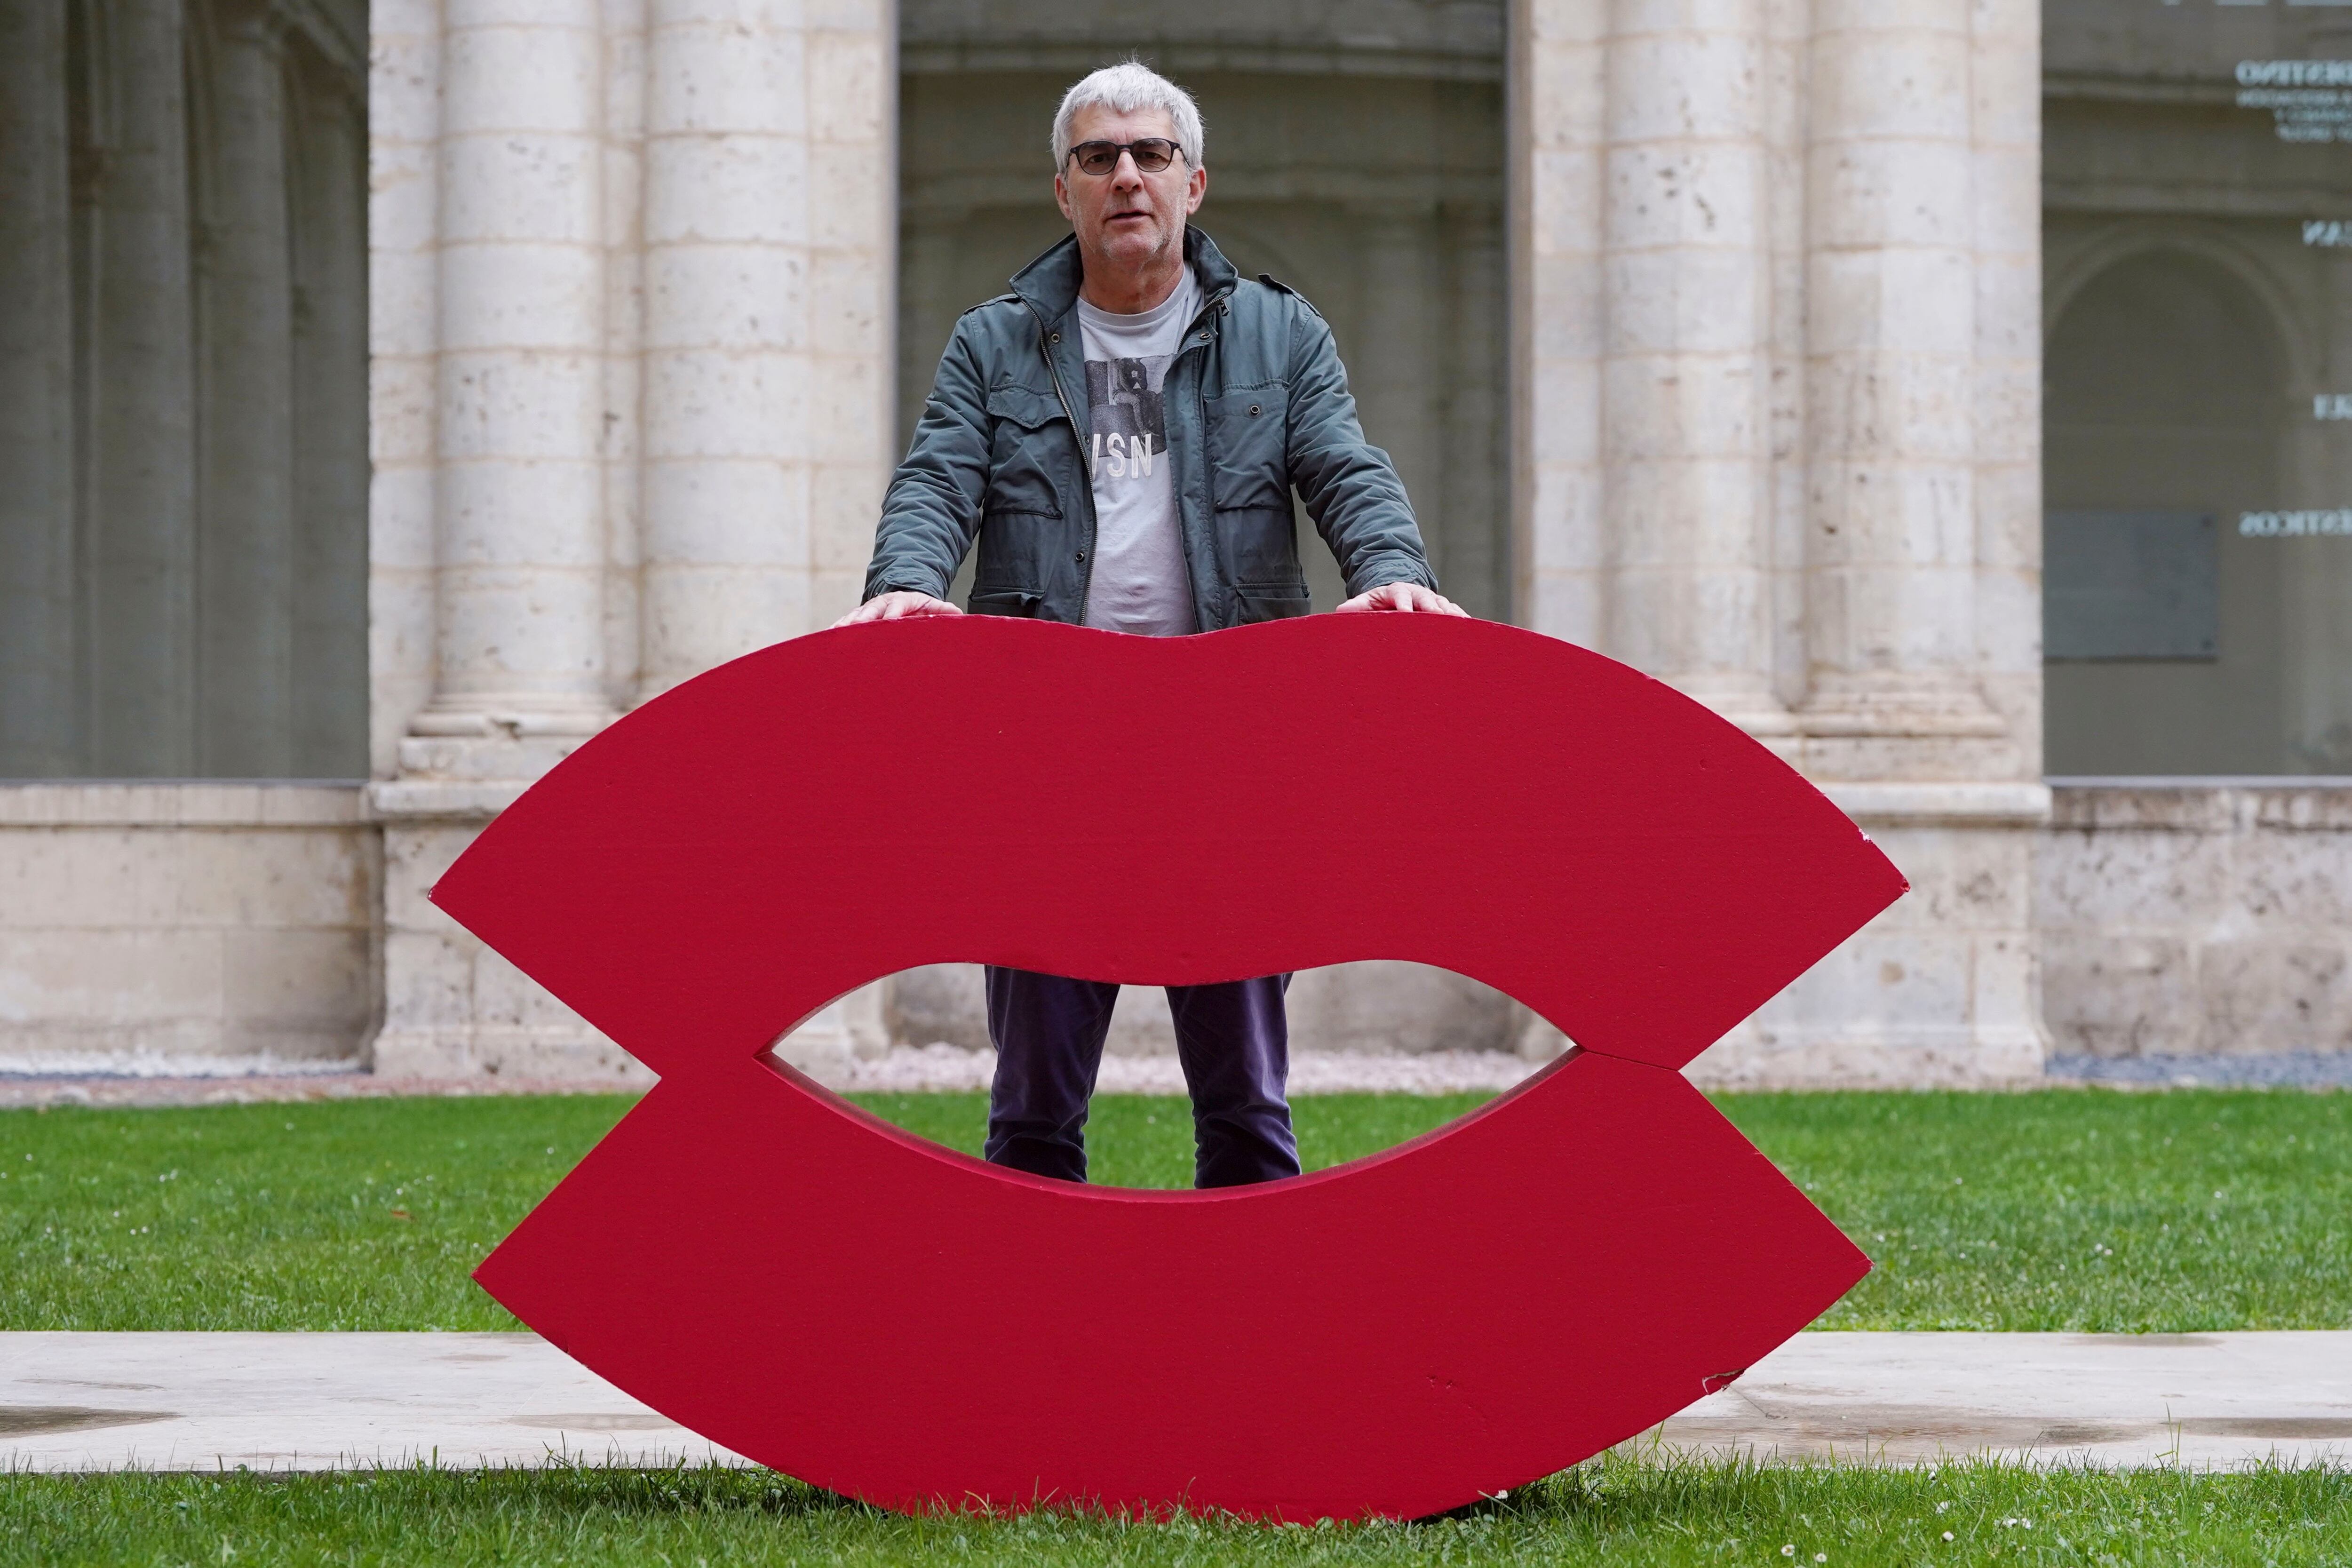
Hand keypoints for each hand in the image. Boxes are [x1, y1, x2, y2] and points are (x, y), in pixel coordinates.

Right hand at [831, 591, 963, 628]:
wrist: (903, 597)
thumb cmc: (919, 607)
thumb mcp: (933, 606)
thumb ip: (944, 610)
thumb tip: (957, 613)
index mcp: (900, 601)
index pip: (895, 609)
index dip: (891, 616)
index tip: (888, 624)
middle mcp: (881, 604)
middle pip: (870, 613)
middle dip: (862, 621)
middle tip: (854, 631)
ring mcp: (867, 610)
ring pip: (854, 617)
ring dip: (844, 625)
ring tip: (834, 634)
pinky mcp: (857, 618)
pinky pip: (845, 623)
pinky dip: (836, 629)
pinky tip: (827, 637)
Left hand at [1334, 582, 1468, 616]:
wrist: (1398, 592)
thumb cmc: (1379, 602)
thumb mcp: (1366, 602)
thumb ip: (1355, 607)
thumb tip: (1340, 611)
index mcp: (1398, 591)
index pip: (1401, 596)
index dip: (1404, 604)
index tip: (1406, 613)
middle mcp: (1418, 594)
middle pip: (1428, 600)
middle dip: (1434, 610)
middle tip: (1441, 620)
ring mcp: (1433, 600)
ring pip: (1444, 606)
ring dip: (1452, 616)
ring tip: (1461, 627)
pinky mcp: (1443, 608)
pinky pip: (1455, 613)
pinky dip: (1463, 620)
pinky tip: (1471, 631)